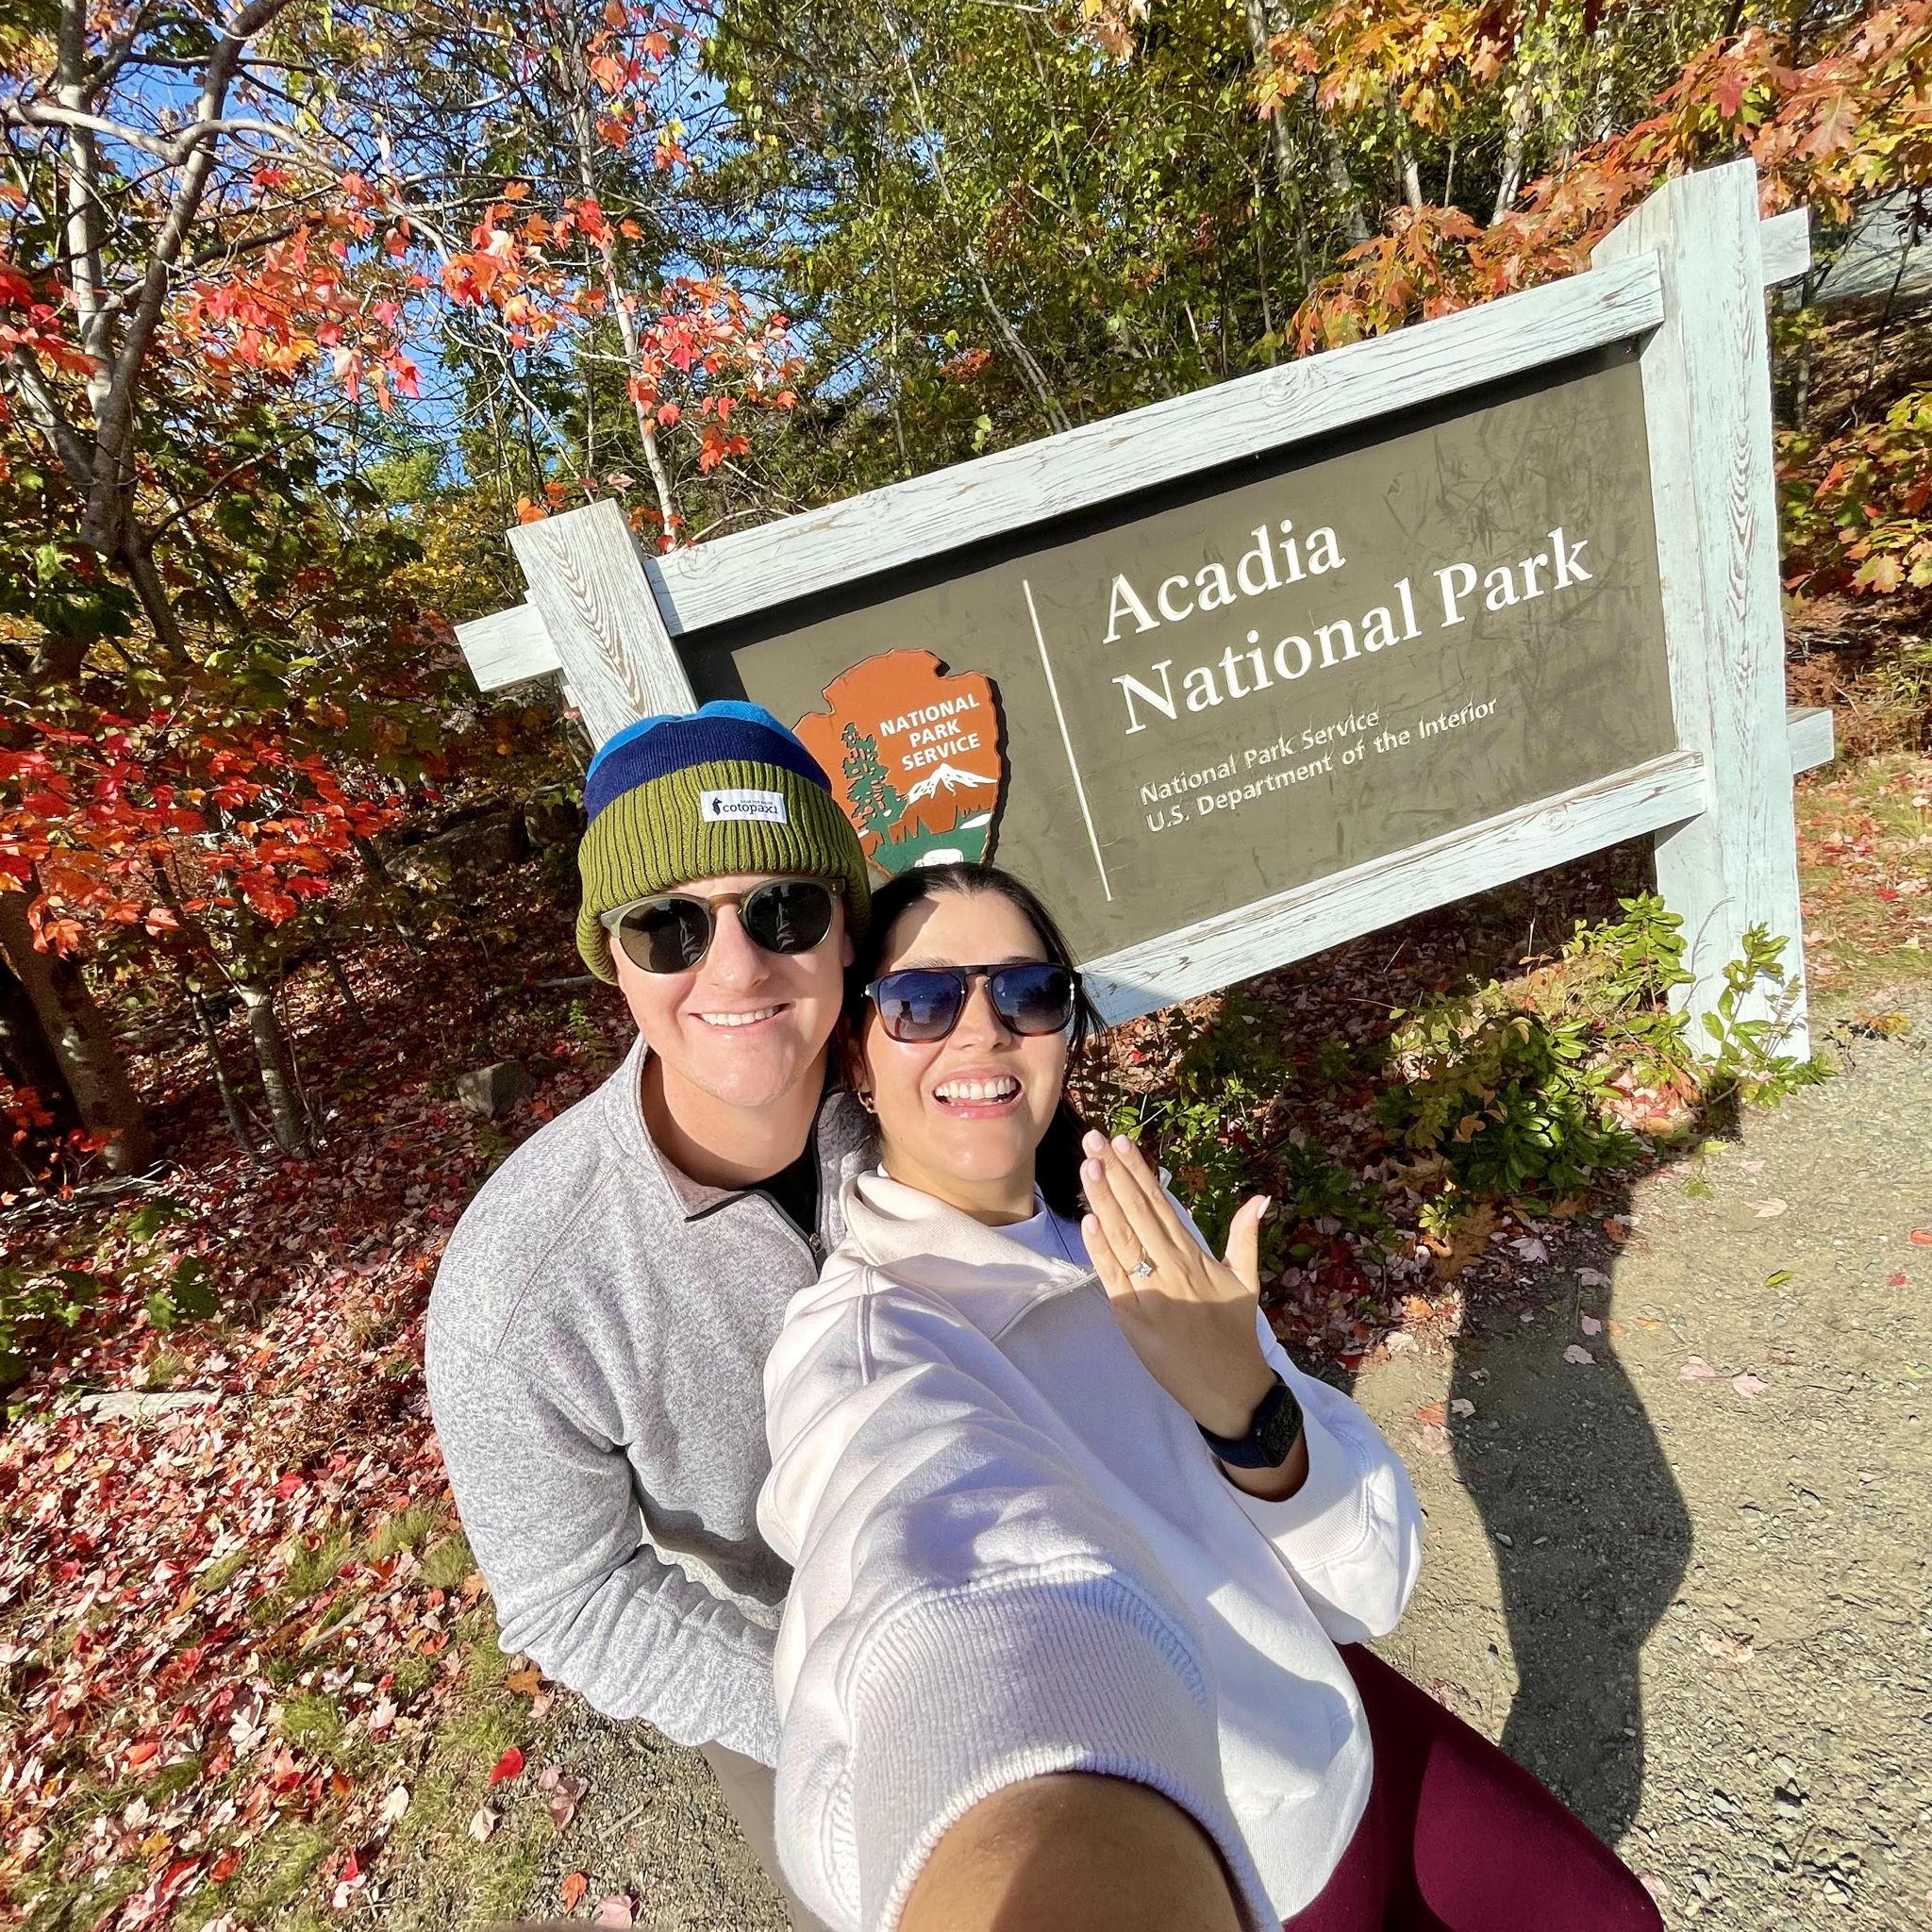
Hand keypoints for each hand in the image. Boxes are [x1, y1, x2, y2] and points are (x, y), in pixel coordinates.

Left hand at [1079, 1129, 1274, 1439]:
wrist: (1231, 1389)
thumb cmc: (1235, 1332)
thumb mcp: (1246, 1280)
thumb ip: (1245, 1236)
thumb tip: (1260, 1198)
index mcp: (1195, 1256)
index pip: (1161, 1204)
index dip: (1139, 1172)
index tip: (1121, 1142)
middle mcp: (1173, 1268)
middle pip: (1138, 1213)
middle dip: (1114, 1174)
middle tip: (1094, 1139)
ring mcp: (1152, 1293)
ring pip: (1123, 1239)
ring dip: (1103, 1201)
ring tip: (1088, 1166)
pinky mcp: (1135, 1319)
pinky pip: (1114, 1278)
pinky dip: (1101, 1249)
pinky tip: (1089, 1220)